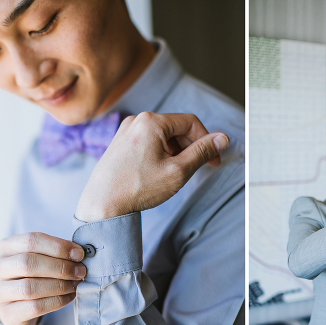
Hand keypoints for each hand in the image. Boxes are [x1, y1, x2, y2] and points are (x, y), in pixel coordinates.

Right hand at [0, 233, 86, 324]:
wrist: (15, 307)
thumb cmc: (31, 276)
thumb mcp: (38, 258)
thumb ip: (54, 252)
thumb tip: (79, 252)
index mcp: (5, 248)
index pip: (31, 240)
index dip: (58, 246)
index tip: (79, 254)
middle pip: (29, 263)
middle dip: (60, 267)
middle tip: (80, 271)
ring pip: (30, 287)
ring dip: (60, 285)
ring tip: (75, 284)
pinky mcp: (7, 313)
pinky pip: (35, 307)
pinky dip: (57, 301)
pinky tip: (69, 297)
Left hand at [75, 112, 228, 221]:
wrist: (102, 204)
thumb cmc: (138, 188)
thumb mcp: (178, 171)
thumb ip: (202, 152)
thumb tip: (223, 138)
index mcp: (151, 121)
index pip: (191, 122)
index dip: (206, 140)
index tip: (214, 160)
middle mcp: (137, 120)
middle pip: (176, 128)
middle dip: (190, 148)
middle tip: (197, 170)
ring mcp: (126, 131)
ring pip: (163, 136)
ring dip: (176, 153)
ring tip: (174, 175)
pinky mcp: (120, 143)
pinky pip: (149, 143)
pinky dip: (161, 155)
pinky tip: (158, 174)